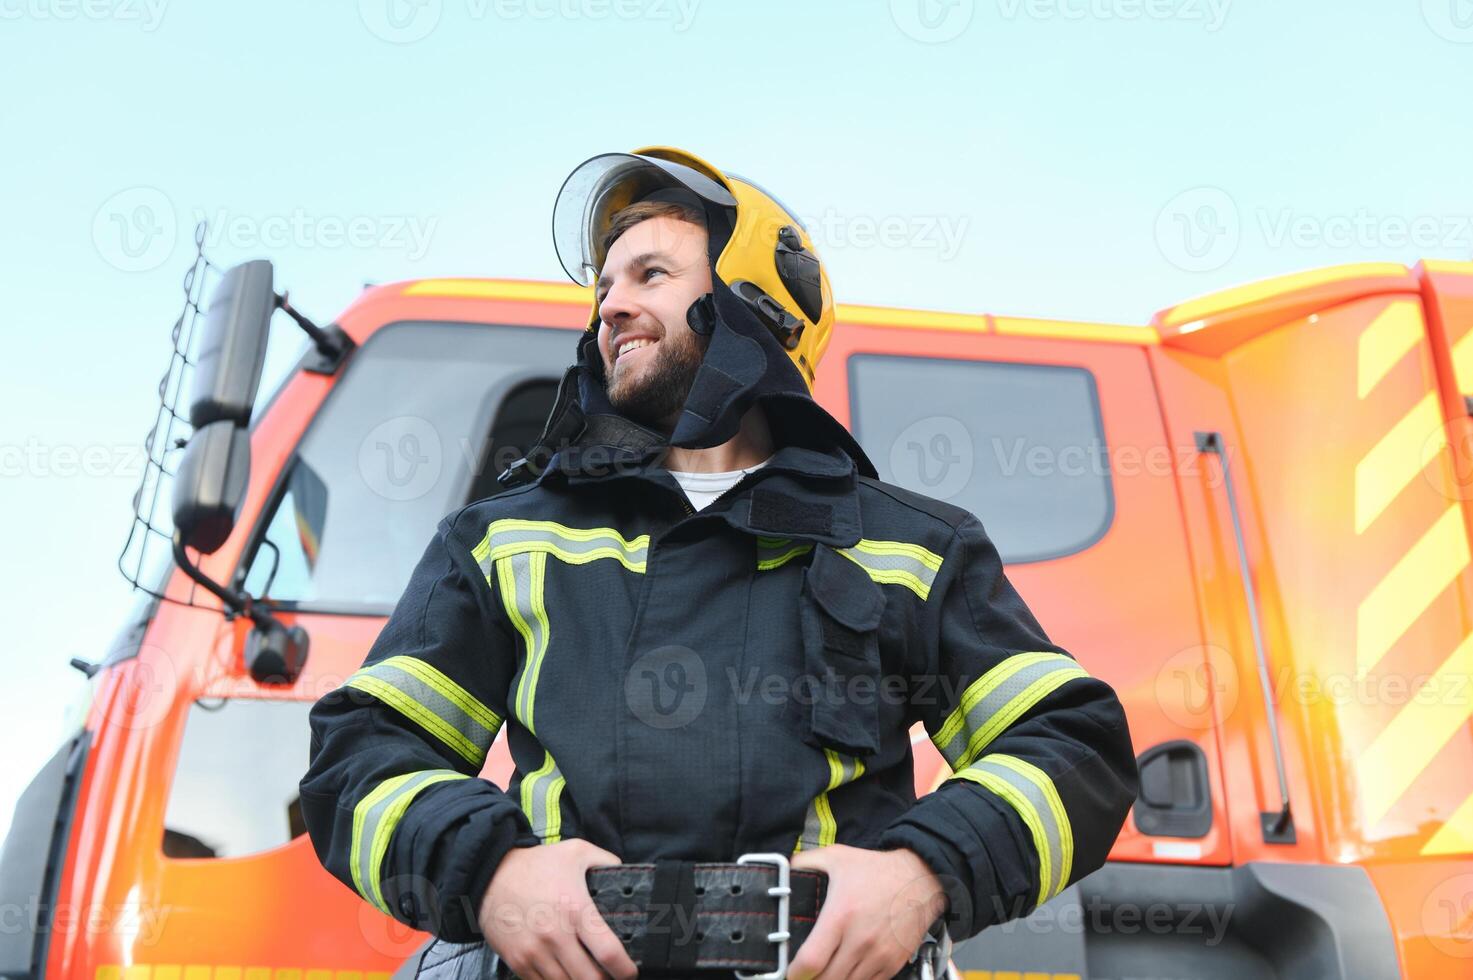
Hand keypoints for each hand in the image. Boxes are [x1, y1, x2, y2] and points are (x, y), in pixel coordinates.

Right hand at [477, 839, 637, 979]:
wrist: (489, 874)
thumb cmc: (536, 864)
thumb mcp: (577, 851)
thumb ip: (607, 861)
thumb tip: (628, 875)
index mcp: (575, 910)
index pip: (608, 953)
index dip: (625, 970)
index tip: (630, 972)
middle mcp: (555, 936)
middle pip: (589, 979)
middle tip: (610, 975)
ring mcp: (534, 952)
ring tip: (587, 973)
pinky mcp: (518, 961)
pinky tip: (565, 974)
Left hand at [787, 845, 947, 979]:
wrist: (919, 878)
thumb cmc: (876, 869)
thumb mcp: (836, 857)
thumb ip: (804, 863)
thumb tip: (783, 873)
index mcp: (841, 915)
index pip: (811, 960)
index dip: (795, 973)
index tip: (789, 973)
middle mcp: (860, 940)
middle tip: (805, 974)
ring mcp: (879, 955)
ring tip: (825, 971)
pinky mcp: (893, 963)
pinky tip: (847, 973)